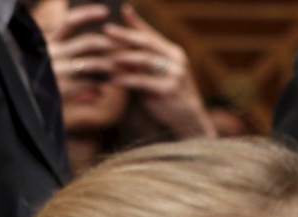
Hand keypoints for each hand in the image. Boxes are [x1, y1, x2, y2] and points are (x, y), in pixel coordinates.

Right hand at [43, 5, 116, 99]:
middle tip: (124, 47)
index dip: (88, 14)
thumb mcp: (46, 61)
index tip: (105, 11)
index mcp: (48, 41)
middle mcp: (53, 52)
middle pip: (89, 42)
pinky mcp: (64, 88)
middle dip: (109, 44)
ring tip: (119, 68)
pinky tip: (103, 89)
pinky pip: (90, 83)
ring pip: (93, 63)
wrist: (23, 104)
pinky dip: (100, 85)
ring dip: (110, 65)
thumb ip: (63, 52)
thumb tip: (82, 43)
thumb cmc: (38, 80)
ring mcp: (58, 70)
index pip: (69, 21)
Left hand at [103, 5, 214, 137]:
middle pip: (146, 43)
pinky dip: (127, 79)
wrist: (190, 122)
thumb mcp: (160, 74)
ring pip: (144, 59)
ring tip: (108, 57)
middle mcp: (176, 60)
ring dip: (124, 57)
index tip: (116, 14)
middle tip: (107, 30)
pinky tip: (114, 80)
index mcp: (174, 53)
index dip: (134, 24)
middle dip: (125, 36)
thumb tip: (122, 42)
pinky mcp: (169, 90)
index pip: (151, 34)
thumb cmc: (171, 97)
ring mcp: (175, 74)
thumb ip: (145, 57)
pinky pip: (143, 81)